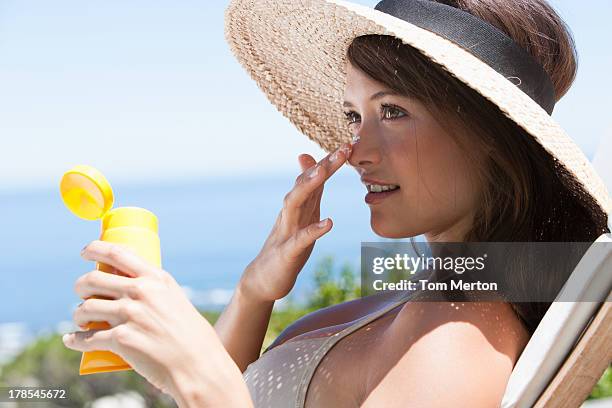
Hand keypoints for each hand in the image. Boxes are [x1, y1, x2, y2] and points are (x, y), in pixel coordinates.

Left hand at [63, 240, 250, 406]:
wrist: (198, 365)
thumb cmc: (192, 336)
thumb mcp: (177, 301)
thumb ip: (157, 293)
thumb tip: (135, 291)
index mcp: (156, 278)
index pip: (117, 253)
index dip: (95, 249)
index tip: (85, 252)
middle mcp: (141, 292)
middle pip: (93, 279)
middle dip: (81, 285)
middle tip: (82, 293)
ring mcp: (130, 314)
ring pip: (86, 307)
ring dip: (78, 314)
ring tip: (81, 319)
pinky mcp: (121, 339)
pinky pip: (87, 337)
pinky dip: (76, 340)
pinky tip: (71, 340)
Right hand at [240, 142, 351, 301]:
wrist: (263, 278)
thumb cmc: (287, 245)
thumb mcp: (302, 215)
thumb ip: (310, 189)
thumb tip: (310, 159)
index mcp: (299, 205)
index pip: (314, 177)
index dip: (331, 160)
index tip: (350, 143)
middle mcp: (291, 213)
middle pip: (305, 183)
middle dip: (323, 166)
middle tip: (343, 149)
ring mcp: (287, 231)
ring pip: (295, 203)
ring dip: (308, 187)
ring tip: (324, 173)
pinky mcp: (287, 252)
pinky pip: (300, 239)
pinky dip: (314, 230)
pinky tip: (329, 223)